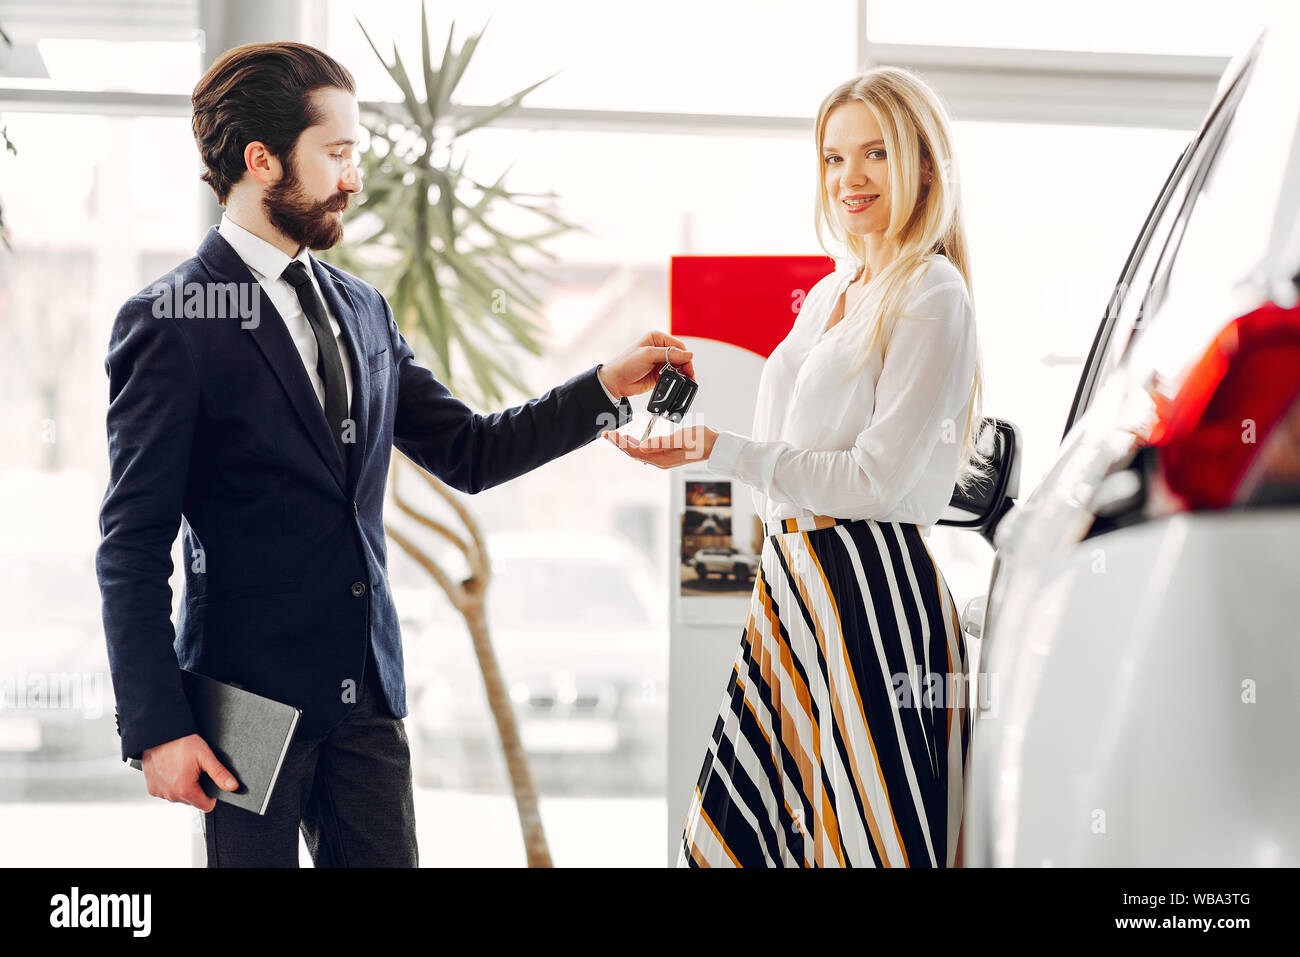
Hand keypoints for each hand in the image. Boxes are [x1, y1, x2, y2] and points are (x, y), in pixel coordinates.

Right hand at [141, 732, 238, 811]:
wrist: (159, 735)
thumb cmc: (181, 742)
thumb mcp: (205, 756)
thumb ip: (220, 774)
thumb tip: (233, 786)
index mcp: (185, 790)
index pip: (206, 806)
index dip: (211, 795)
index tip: (209, 781)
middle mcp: (171, 795)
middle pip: (192, 801)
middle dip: (197, 789)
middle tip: (194, 770)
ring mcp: (160, 792)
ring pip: (179, 797)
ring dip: (183, 787)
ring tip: (183, 768)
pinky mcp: (152, 789)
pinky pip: (167, 792)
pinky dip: (171, 785)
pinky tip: (172, 770)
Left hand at [597, 331, 695, 399]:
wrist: (616, 381)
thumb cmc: (626, 364)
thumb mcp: (648, 355)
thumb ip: (669, 354)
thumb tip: (688, 354)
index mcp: (657, 338)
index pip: (678, 346)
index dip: (685, 356)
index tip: (688, 367)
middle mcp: (660, 349)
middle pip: (681, 356)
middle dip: (685, 366)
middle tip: (689, 376)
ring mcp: (660, 362)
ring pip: (679, 367)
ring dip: (683, 374)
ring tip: (686, 381)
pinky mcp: (660, 374)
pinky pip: (673, 376)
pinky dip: (677, 380)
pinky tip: (679, 384)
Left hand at [602, 425, 717, 468]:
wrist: (716, 446)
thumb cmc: (702, 441)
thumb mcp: (681, 438)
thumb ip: (661, 442)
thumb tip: (642, 446)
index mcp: (661, 458)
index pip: (634, 451)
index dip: (620, 443)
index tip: (609, 435)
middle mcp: (660, 460)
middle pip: (634, 453)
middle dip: (619, 443)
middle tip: (605, 434)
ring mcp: (663, 458)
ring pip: (639, 452)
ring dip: (626, 444)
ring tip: (614, 437)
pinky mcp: (667, 453)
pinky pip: (647, 451)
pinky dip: (636, 444)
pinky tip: (633, 440)